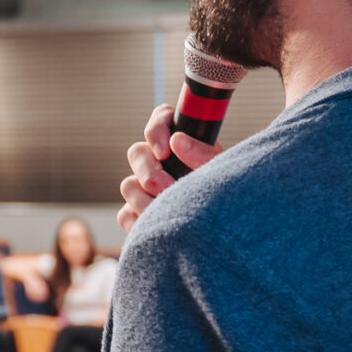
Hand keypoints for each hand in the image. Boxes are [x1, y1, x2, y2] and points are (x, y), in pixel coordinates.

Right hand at [119, 101, 216, 230]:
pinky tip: (161, 225)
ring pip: (127, 185)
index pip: (161, 118)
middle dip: (149, 172)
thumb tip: (177, 140)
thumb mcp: (220, 173)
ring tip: (169, 212)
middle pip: (136, 152)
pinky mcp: (137, 212)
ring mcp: (145, 187)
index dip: (156, 130)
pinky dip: (140, 220)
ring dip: (145, 200)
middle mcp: (160, 161)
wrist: (225, 233)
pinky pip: (125, 214)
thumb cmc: (226, 196)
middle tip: (167, 187)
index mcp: (182, 143)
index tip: (164, 151)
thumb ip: (201, 153)